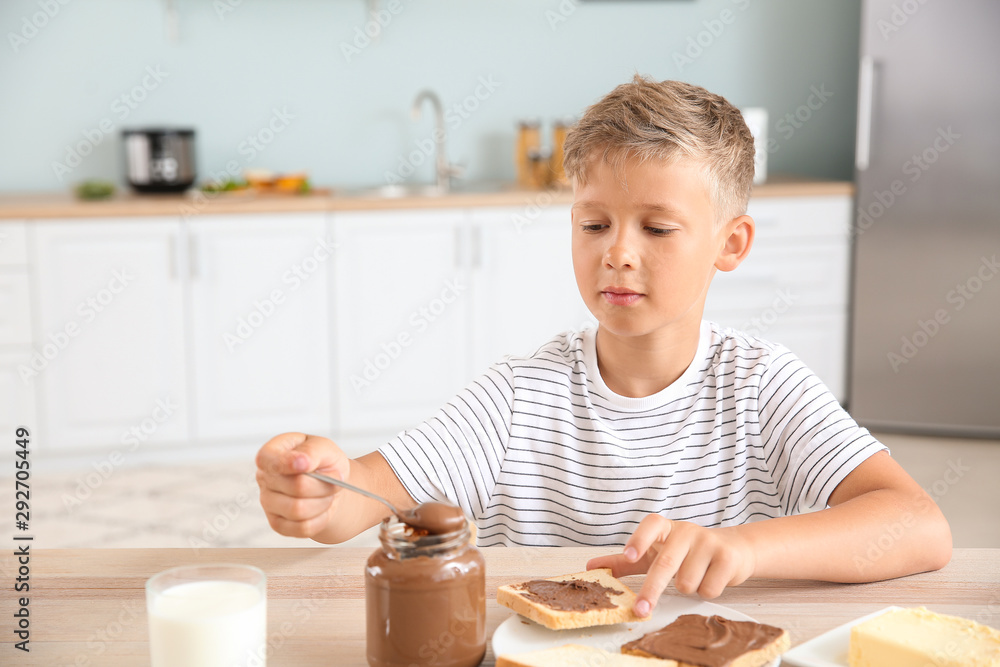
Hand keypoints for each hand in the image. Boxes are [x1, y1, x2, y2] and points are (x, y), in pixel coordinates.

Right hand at [255, 432, 350, 537]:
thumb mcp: (324, 447)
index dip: (287, 463)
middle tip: (335, 479)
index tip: (307, 465)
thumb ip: (311, 451)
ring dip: (323, 502)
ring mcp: (268, 502)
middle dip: (323, 485)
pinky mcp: (277, 524)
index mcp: (271, 452)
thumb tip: (301, 462)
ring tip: (328, 493)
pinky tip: (323, 507)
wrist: (330, 484)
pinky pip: (302, 528)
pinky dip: (321, 518)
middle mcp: (264, 478)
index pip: (267, 459)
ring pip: (298, 510)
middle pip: (296, 487)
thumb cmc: (323, 462)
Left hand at [587, 515, 755, 614]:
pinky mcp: (726, 558)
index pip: (651, 525)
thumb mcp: (654, 553)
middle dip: (651, 590)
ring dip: (687, 588)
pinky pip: (707, 589)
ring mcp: (708, 542)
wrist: (733, 549)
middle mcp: (686, 531)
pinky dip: (705, 591)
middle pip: (665, 563)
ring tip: (694, 576)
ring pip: (686, 582)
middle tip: (640, 610)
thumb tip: (592, 567)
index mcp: (666, 528)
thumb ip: (623, 561)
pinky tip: (710, 578)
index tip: (629, 555)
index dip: (639, 538)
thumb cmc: (686, 552)